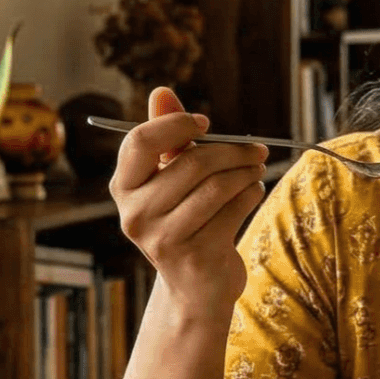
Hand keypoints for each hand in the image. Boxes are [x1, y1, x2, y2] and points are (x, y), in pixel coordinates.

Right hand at [110, 87, 266, 318]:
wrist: (196, 288)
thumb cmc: (184, 221)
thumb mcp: (170, 178)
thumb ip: (166, 135)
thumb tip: (161, 91)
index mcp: (123, 188)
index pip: (141, 141)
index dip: (177, 124)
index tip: (206, 124)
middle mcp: (135, 214)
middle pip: (192, 162)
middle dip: (232, 151)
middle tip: (257, 150)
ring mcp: (162, 239)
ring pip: (217, 186)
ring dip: (246, 173)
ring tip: (256, 171)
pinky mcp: (195, 256)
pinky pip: (234, 209)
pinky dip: (251, 194)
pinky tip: (252, 194)